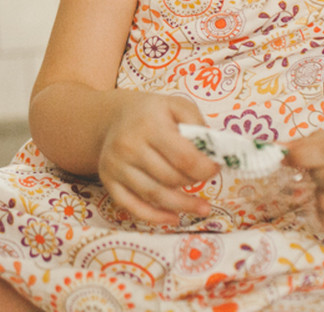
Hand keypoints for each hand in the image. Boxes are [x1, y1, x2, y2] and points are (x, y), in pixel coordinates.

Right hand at [97, 94, 217, 225]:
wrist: (114, 117)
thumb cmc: (152, 113)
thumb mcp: (177, 105)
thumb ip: (198, 125)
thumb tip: (215, 153)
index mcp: (149, 124)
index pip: (184, 158)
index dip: (206, 169)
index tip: (215, 168)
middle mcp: (128, 145)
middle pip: (170, 178)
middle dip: (194, 182)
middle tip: (204, 178)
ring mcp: (116, 165)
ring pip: (155, 196)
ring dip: (182, 206)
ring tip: (202, 208)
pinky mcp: (108, 181)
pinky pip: (133, 207)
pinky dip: (155, 217)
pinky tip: (174, 218)